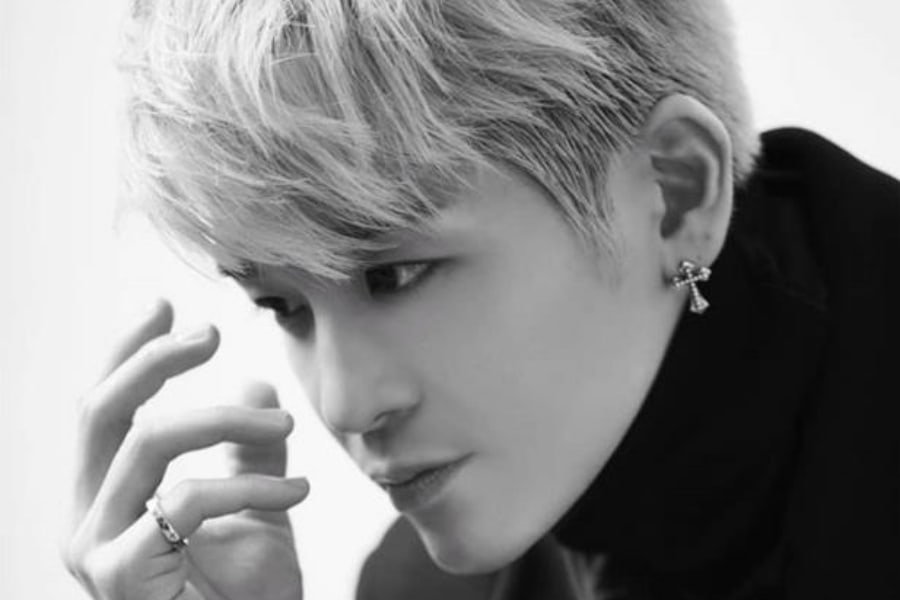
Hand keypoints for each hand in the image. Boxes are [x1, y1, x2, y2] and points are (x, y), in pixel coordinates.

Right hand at [64, 299, 307, 599]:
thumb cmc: (249, 597)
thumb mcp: (254, 506)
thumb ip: (247, 450)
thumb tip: (256, 385)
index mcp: (110, 498)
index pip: (104, 410)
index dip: (129, 353)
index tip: (166, 308)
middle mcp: (87, 521)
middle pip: (101, 413)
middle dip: (154, 360)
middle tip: (212, 333)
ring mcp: (96, 553)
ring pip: (147, 442)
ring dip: (226, 420)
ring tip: (286, 426)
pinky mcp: (120, 579)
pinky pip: (183, 502)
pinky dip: (248, 486)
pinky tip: (296, 495)